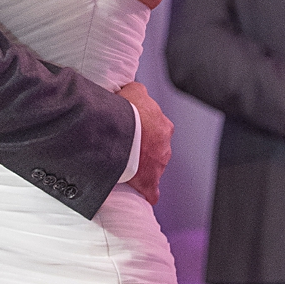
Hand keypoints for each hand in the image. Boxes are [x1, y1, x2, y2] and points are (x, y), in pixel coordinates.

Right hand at [118, 81, 171, 205]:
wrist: (119, 131)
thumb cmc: (125, 110)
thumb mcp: (133, 91)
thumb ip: (138, 91)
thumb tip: (136, 89)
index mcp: (163, 125)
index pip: (155, 126)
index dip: (142, 127)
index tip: (131, 129)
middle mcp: (164, 145)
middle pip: (155, 147)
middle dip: (144, 147)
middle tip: (125, 146)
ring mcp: (158, 164)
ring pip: (153, 166)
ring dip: (142, 166)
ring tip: (124, 165)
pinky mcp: (149, 181)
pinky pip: (150, 190)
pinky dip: (147, 192)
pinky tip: (141, 194)